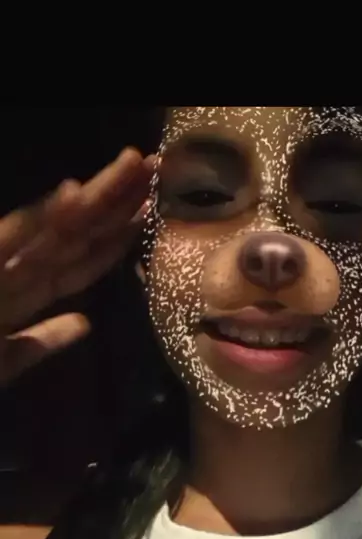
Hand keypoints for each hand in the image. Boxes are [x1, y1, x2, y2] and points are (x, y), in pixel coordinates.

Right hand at [0, 147, 154, 384]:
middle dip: (115, 200)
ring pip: (56, 228)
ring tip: (132, 166)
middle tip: (157, 165)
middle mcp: (15, 270)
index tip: (151, 212)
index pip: (80, 260)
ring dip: (95, 197)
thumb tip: (82, 325)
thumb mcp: (4, 361)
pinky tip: (73, 194)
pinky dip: (44, 219)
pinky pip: (11, 239)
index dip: (117, 236)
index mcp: (23, 292)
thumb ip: (41, 340)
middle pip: (76, 233)